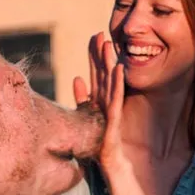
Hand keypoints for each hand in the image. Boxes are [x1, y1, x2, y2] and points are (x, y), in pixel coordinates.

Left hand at [73, 32, 126, 171]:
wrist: (108, 161)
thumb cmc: (97, 140)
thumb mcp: (85, 115)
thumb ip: (82, 97)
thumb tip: (77, 78)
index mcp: (99, 98)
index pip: (97, 72)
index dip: (94, 55)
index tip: (93, 37)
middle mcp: (107, 100)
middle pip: (104, 73)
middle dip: (102, 54)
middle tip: (100, 33)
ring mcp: (111, 108)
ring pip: (111, 82)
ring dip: (110, 63)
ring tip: (108, 45)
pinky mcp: (114, 119)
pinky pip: (115, 98)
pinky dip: (117, 83)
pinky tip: (117, 68)